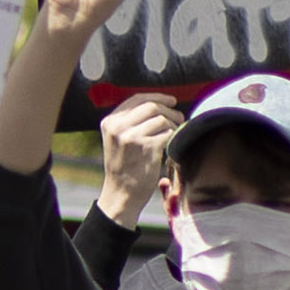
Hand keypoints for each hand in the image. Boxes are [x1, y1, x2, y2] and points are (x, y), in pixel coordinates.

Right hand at [96, 92, 181, 225]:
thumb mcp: (118, 139)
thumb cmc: (124, 166)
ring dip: (173, 125)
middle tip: (179, 118)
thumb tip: (159, 103)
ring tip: (174, 133)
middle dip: (170, 111)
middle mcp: (117, 127)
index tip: (171, 101)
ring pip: (162, 119)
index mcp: (109, 122)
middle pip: (152, 107)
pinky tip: (171, 144)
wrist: (121, 192)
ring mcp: (130, 137)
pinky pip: (168, 133)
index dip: (158, 97)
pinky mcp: (145, 148)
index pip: (136, 98)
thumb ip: (130, 121)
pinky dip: (173, 137)